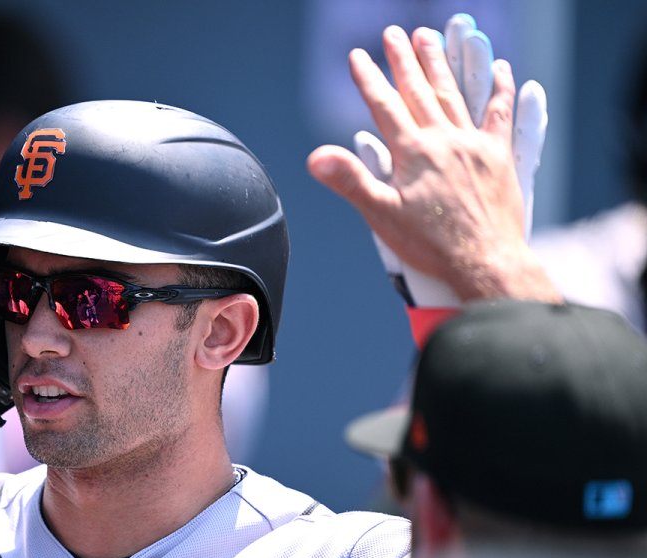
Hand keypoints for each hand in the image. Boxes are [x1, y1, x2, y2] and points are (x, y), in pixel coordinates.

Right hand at [308, 25, 559, 303]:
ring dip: (441, 64)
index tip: (358, 55)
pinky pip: (500, 114)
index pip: (384, 106)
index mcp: (412, 153)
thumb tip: (315, 157)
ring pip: (454, 94)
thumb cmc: (430, 245)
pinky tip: (502, 69)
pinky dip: (500, 90)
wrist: (486, 262)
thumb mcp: (381, 216)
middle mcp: (443, 140)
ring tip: (432, 37)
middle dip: (404, 59)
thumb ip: (350, 180)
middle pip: (419, 91)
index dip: (368, 79)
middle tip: (394, 33)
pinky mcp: (499, 157)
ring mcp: (474, 145)